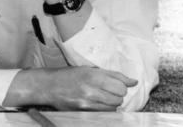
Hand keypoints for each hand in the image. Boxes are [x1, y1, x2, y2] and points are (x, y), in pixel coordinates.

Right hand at [8, 66, 137, 110]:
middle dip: (117, 94)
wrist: (48, 86)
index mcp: (93, 76)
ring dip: (111, 102)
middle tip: (107, 90)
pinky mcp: (84, 112)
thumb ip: (113, 74)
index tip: (115, 84)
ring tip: (101, 97)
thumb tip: (133, 81)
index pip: (121, 86)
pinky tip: (96, 103)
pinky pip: (104, 113)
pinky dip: (104, 109)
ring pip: (113, 107)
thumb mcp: (89, 69)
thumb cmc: (68, 75)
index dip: (121, 85)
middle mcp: (91, 90)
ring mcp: (87, 103)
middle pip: (119, 97)